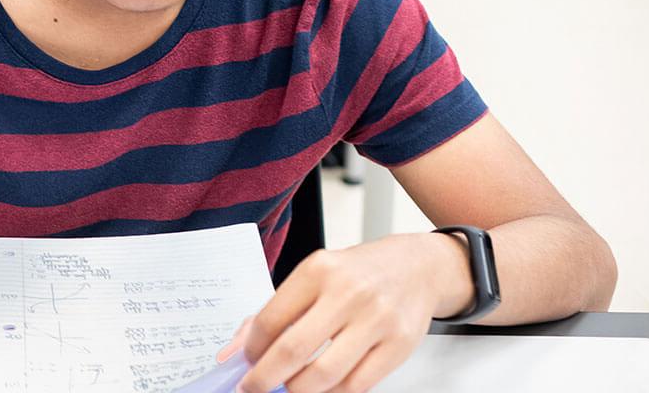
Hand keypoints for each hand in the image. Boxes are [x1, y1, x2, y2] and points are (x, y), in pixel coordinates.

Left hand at [217, 233, 471, 392]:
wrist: (416, 267)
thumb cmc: (357, 275)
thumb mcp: (314, 278)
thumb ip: (273, 313)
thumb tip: (232, 353)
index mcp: (319, 270)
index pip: (270, 319)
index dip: (251, 349)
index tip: (245, 363)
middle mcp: (347, 292)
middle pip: (293, 350)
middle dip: (264, 379)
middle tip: (252, 389)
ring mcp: (376, 320)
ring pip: (324, 375)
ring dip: (297, 391)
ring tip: (288, 388)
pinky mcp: (398, 345)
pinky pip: (356, 386)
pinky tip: (320, 389)